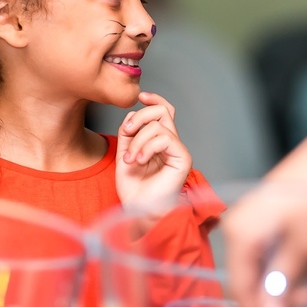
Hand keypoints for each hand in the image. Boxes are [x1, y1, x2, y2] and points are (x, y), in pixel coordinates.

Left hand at [115, 92, 191, 209]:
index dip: (154, 100)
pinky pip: (165, 138)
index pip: (163, 111)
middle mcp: (171, 144)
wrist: (138, 209)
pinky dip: (147, 147)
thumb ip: (128, 134)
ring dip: (138, 140)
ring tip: (130, 159)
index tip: (141, 96)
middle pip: (163, 111)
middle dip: (140, 116)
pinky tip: (139, 160)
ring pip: (160, 125)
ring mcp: (178, 151)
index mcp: (159, 142)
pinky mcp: (182, 159)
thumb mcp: (124, 154)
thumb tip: (132, 114)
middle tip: (127, 132)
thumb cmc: (133, 188)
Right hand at [223, 104, 306, 306]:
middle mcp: (239, 229)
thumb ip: (283, 283)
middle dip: (278, 293)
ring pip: (264, 269)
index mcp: (240, 234)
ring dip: (289, 277)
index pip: (239, 287)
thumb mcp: (304, 247)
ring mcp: (252, 225)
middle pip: (250, 279)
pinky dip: (292, 260)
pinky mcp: (267, 222)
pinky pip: (273, 254)